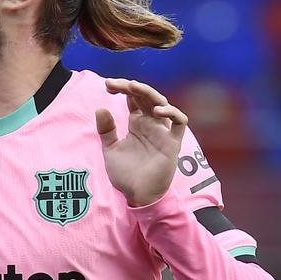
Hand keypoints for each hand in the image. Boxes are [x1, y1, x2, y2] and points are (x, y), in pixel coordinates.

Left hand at [96, 78, 187, 206]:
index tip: (107, 85)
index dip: (122, 88)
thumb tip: (100, 108)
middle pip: (145, 97)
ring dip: (149, 93)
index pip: (132, 98)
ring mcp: (162, 132)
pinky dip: (172, 113)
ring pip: (162, 104)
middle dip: (131, 87)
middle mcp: (150, 124)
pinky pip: (180, 123)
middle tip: (114, 83)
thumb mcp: (110, 150)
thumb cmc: (125, 174)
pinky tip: (157, 111)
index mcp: (136, 123)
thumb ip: (106, 130)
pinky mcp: (173, 143)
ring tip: (133, 87)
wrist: (137, 195)